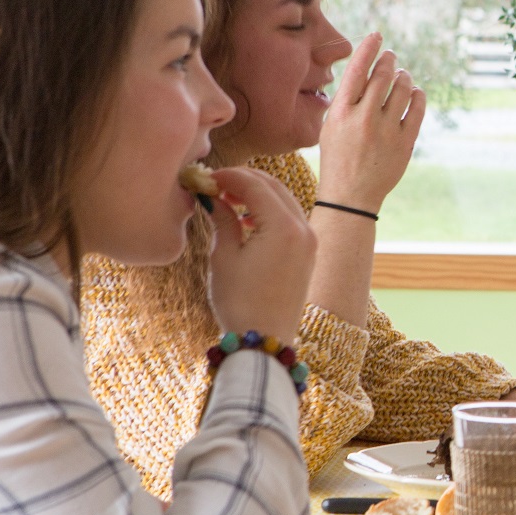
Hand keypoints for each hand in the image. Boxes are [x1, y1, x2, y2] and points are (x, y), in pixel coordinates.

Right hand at [204, 167, 316, 345]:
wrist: (265, 338)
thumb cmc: (240, 301)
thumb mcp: (224, 257)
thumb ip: (222, 219)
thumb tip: (212, 196)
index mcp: (284, 228)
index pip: (256, 184)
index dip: (229, 176)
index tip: (206, 176)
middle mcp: (303, 229)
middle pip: (274, 186)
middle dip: (244, 180)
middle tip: (215, 185)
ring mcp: (310, 240)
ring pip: (284, 199)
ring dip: (257, 194)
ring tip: (227, 200)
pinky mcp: (308, 252)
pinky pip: (290, 218)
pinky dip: (270, 210)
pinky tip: (247, 220)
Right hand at [315, 32, 423, 213]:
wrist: (351, 196)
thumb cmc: (338, 158)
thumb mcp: (330, 128)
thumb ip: (346, 102)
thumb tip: (365, 75)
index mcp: (341, 113)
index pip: (356, 71)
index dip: (368, 49)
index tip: (377, 35)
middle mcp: (364, 118)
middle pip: (382, 76)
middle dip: (389, 61)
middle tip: (391, 56)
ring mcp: (386, 130)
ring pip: (403, 89)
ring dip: (404, 76)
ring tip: (402, 75)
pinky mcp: (405, 142)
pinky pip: (417, 109)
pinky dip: (418, 95)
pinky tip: (416, 92)